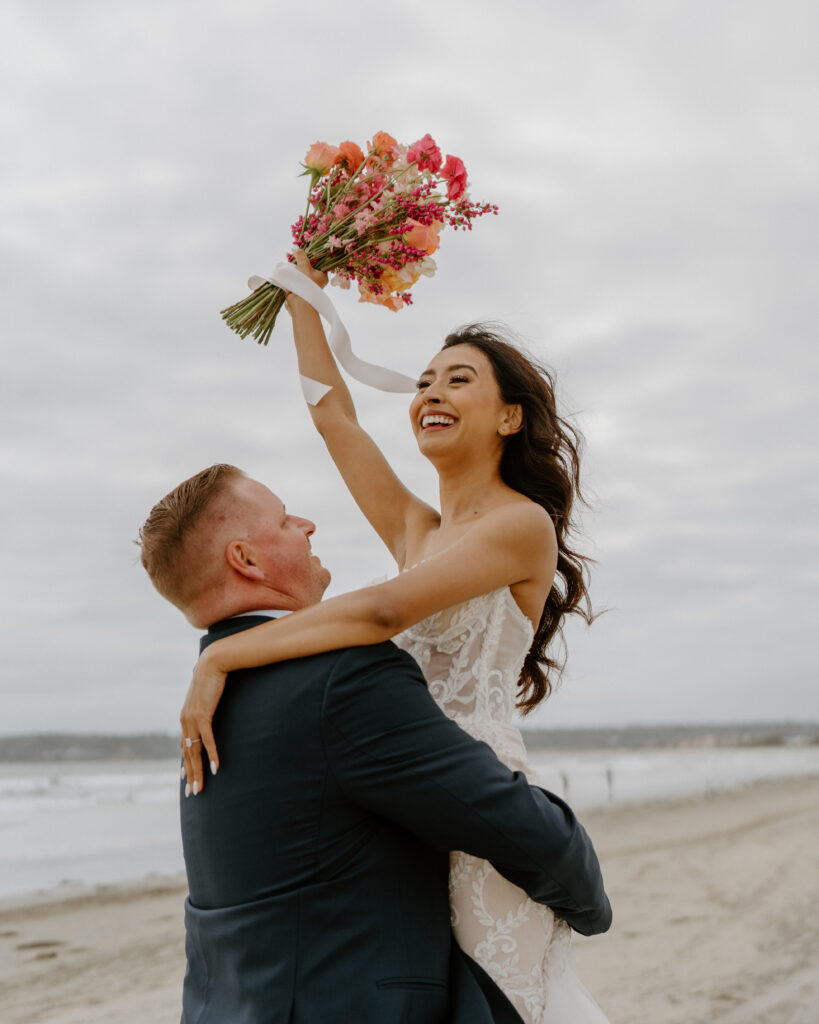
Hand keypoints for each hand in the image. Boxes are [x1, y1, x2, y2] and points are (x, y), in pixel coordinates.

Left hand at [179, 646, 226, 795]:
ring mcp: (192, 719)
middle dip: (190, 775)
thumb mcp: (207, 697)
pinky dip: (211, 754)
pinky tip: (215, 768)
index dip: (185, 764)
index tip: (185, 779)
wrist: (212, 663)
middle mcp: (185, 721)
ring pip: (194, 751)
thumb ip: (206, 708)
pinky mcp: (202, 714)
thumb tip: (209, 709)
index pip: (184, 746)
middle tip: (193, 793)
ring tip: (201, 788)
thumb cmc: (212, 678)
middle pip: (187, 754)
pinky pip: (207, 740)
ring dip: (198, 772)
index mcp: (186, 718)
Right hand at [285, 250, 327, 313]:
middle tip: (295, 256)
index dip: (311, 256)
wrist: (298, 302)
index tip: (303, 251)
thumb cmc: (305, 284)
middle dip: (301, 262)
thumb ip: (300, 256)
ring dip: (296, 269)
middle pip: (309, 267)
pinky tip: (289, 271)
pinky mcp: (300, 288)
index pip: (319, 262)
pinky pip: (297, 278)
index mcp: (323, 275)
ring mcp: (309, 285)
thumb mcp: (304, 266)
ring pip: (302, 272)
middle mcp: (317, 281)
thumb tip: (295, 248)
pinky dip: (292, 275)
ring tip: (291, 264)